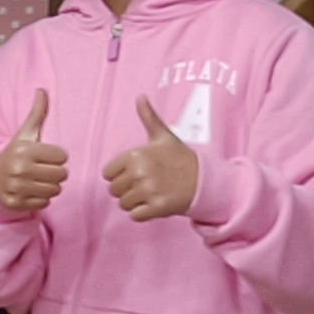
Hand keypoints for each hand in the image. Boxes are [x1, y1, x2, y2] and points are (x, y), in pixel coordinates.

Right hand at [0, 89, 69, 215]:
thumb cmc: (15, 154)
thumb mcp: (25, 134)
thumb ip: (37, 113)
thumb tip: (42, 90)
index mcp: (24, 150)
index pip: (62, 157)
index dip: (57, 156)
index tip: (46, 156)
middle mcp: (19, 169)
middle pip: (61, 175)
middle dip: (56, 172)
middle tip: (43, 169)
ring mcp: (16, 188)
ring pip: (55, 190)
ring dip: (50, 186)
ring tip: (38, 180)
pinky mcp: (16, 203)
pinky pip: (44, 203)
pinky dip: (41, 199)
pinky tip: (31, 191)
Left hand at [105, 99, 200, 221]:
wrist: (206, 180)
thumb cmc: (181, 158)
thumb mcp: (164, 136)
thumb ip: (148, 118)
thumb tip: (140, 96)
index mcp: (136, 155)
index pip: (108, 174)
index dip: (120, 174)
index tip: (136, 172)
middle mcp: (140, 172)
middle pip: (113, 190)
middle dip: (126, 190)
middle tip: (146, 184)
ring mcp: (149, 191)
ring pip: (123, 204)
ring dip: (135, 202)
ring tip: (151, 193)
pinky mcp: (157, 208)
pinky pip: (135, 216)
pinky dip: (143, 213)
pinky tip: (155, 204)